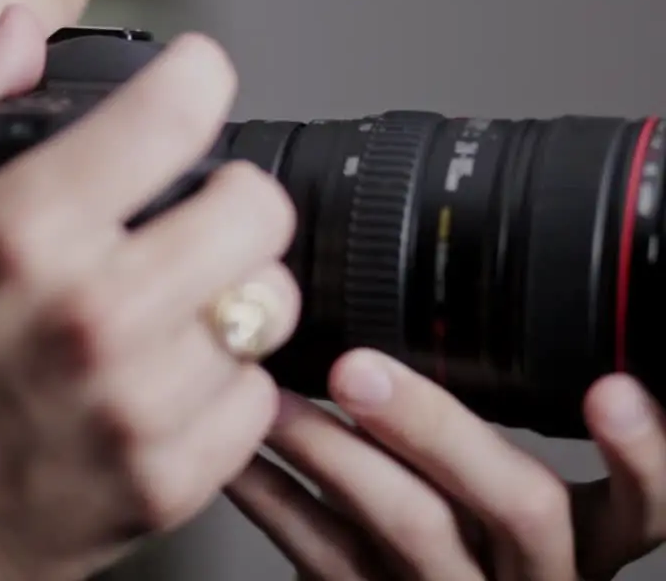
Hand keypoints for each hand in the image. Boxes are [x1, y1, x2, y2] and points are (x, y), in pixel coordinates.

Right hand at [0, 7, 301, 580]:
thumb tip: (17, 33)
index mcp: (18, 234)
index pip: (177, 112)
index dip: (196, 77)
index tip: (192, 82)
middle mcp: (90, 314)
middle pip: (256, 208)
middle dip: (229, 195)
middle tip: (190, 213)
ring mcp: (136, 404)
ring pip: (268, 305)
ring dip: (229, 293)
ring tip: (171, 306)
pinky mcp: (166, 479)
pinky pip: (257, 398)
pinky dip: (225, 382)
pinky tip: (164, 380)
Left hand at [226, 348, 665, 580]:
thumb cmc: (466, 544)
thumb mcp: (504, 496)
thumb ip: (494, 436)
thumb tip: (431, 308)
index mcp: (582, 534)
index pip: (645, 503)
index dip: (640, 451)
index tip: (609, 387)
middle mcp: (534, 573)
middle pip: (519, 504)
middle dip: (437, 426)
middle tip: (358, 370)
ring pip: (413, 528)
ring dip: (332, 450)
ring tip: (271, 397)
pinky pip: (324, 558)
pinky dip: (272, 497)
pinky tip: (237, 454)